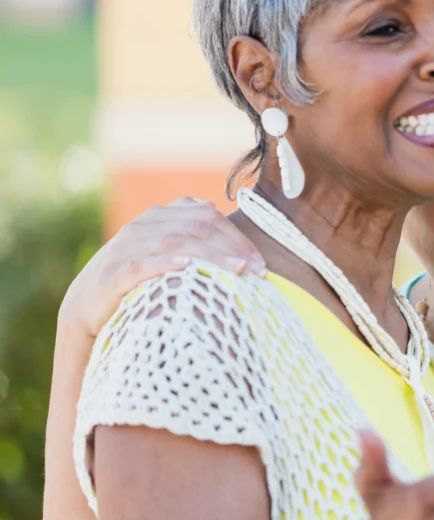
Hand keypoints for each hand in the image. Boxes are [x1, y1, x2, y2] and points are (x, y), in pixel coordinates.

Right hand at [58, 197, 265, 340]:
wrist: (87, 304)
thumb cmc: (140, 281)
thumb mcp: (170, 255)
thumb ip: (199, 244)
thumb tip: (244, 253)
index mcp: (162, 215)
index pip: (208, 216)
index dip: (238, 237)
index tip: (261, 264)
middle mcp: (145, 224)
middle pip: (197, 226)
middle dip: (232, 248)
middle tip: (256, 272)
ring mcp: (128, 246)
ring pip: (176, 241)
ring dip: (211, 255)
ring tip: (237, 270)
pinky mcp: (113, 273)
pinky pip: (143, 264)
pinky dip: (166, 263)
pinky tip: (188, 266)